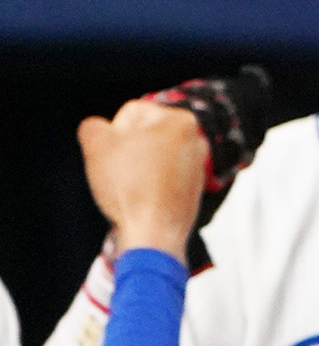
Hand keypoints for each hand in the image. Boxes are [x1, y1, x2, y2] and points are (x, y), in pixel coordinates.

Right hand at [78, 98, 205, 260]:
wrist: (154, 232)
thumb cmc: (130, 186)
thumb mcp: (97, 145)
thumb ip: (92, 126)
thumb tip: (97, 128)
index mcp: (181, 120)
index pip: (131, 113)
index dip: (111, 134)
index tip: (112, 155)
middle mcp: (197, 140)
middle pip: (142, 136)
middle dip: (124, 151)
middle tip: (117, 171)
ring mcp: (198, 166)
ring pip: (150, 158)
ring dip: (134, 169)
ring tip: (128, 187)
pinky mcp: (193, 190)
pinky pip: (159, 179)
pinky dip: (147, 186)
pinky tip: (139, 199)